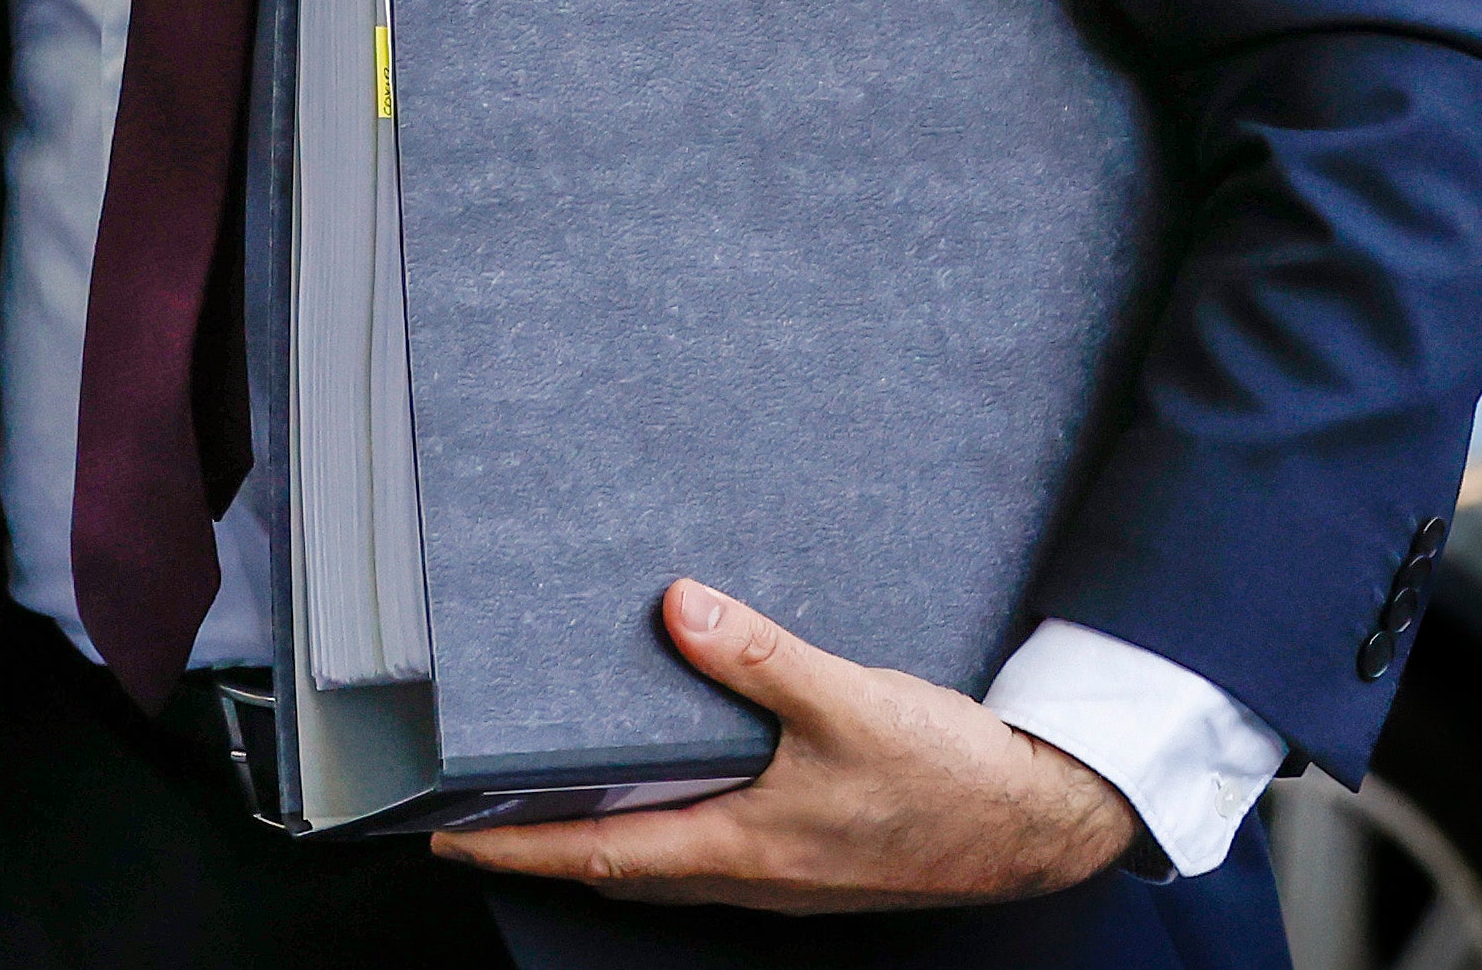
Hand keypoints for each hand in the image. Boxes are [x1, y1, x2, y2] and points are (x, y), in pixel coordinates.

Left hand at [432, 580, 1139, 912]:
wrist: (1037, 821)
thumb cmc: (949, 777)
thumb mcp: (850, 701)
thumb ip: (760, 656)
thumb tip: (678, 608)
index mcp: (741, 845)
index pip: (597, 851)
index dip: (514, 846)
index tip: (444, 837)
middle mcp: (750, 872)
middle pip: (618, 866)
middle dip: (542, 843)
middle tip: (477, 813)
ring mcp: (783, 872)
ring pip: (666, 860)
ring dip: (604, 833)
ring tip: (556, 792)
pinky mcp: (815, 857)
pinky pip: (714, 847)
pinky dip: (670, 821)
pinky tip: (679, 778)